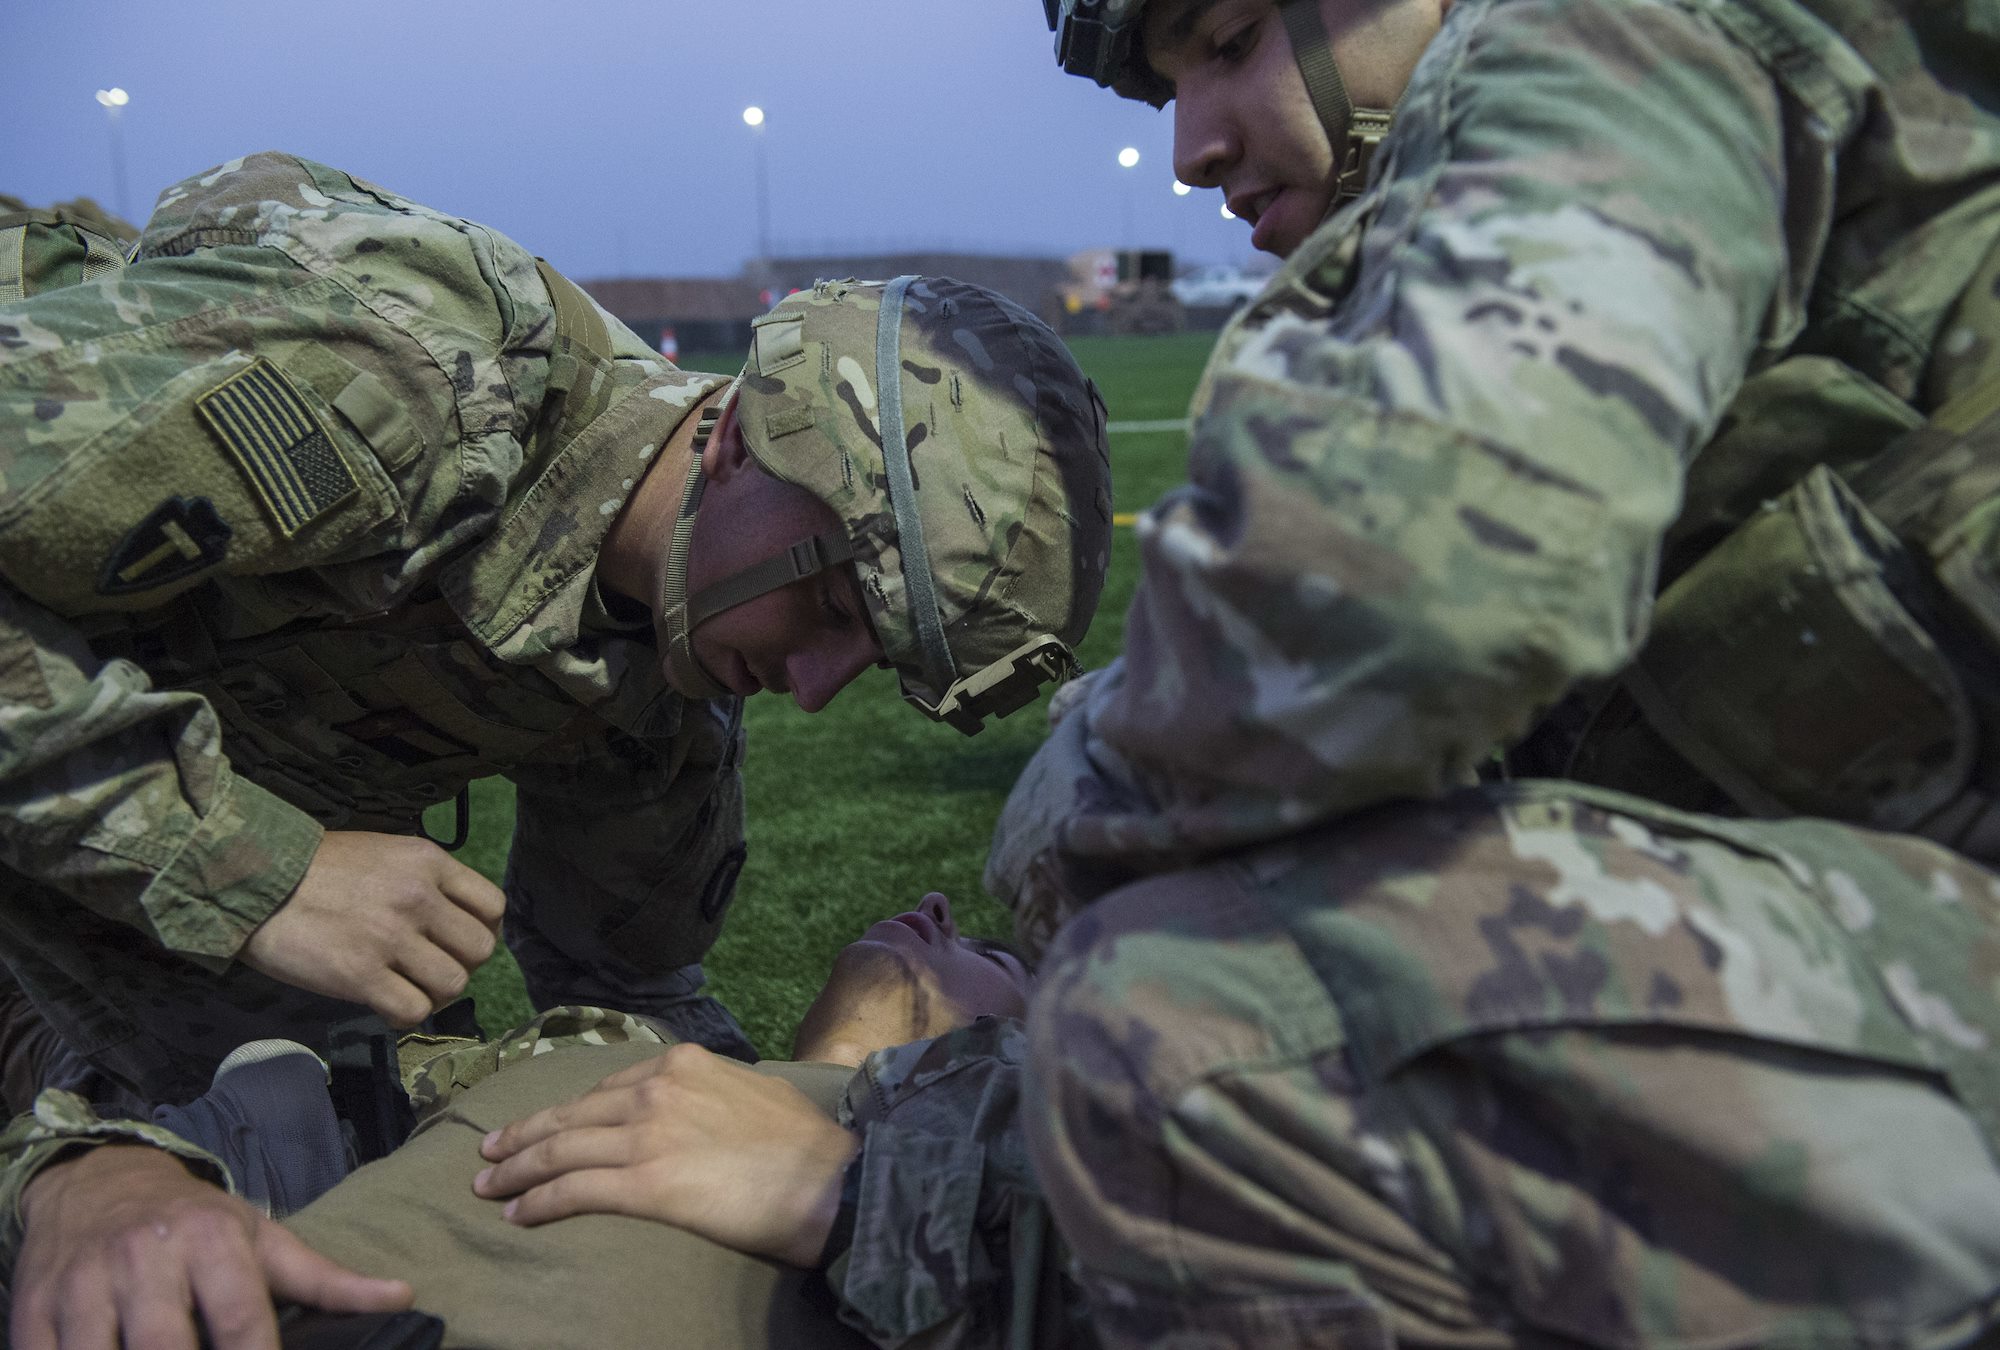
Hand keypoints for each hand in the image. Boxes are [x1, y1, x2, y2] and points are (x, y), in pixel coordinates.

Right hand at [12, 1143, 409, 1349]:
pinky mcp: (33, 1306)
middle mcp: (146, 1257)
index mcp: (212, 1241)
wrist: (99, 1181)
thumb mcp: (261, 1239)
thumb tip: (403, 1296)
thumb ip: (325, 1278)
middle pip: (166, 1348)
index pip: (241, 1323)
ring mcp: (84, 1283)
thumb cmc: (196, 1223)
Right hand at [240, 830, 503, 1027]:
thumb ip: (425, 880)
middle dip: (460, 964)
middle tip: (429, 968)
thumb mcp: (384, 853)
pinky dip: (404, 1014)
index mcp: (428, 861)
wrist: (255, 882)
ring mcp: (391, 937)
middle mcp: (419, 897)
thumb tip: (454, 918)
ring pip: (453, 984)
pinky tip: (383, 1003)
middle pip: (480, 950)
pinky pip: (413, 1011)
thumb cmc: (318, 868)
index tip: (455, 940)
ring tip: (407, 987)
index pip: (492, 906)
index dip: (481, 930)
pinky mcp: (361, 975)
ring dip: (434, 993)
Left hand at [473, 1042, 859, 1266]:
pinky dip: (538, 1202)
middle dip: (522, 1136)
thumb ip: (716, 1091)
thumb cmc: (806, 1143)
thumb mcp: (757, 1089)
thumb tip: (706, 1103)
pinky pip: (573, 1191)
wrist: (830, 1180)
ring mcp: (646, 1135)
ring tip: (489, 1187)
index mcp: (682, 1064)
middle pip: (570, 1116)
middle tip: (489, 1154)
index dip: (567, 1111)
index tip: (542, 1126)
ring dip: (516, 1171)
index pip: (606, 1088)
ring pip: (559, 1150)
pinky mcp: (644, 1184)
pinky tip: (518, 1214)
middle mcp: (656, 1091)